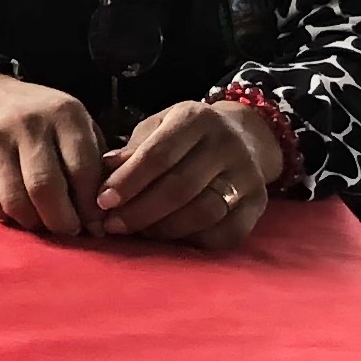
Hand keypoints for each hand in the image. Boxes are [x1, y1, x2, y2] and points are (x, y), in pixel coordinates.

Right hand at [0, 70, 104, 237]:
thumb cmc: (45, 120)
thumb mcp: (77, 125)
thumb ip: (95, 162)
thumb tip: (104, 215)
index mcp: (64, 114)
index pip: (82, 170)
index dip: (91, 205)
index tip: (95, 223)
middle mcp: (28, 123)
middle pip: (45, 188)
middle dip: (62, 221)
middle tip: (69, 230)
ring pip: (16, 201)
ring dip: (34, 222)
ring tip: (44, 221)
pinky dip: (8, 216)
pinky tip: (19, 210)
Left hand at [93, 98, 284, 248]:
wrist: (243, 137)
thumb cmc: (182, 138)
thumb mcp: (155, 130)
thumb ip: (130, 152)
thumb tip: (100, 177)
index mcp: (196, 119)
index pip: (159, 154)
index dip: (128, 181)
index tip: (102, 201)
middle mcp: (227, 144)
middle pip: (180, 188)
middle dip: (140, 211)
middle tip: (112, 225)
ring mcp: (248, 175)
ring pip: (203, 213)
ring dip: (163, 230)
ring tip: (137, 232)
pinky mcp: (260, 203)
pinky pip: (226, 233)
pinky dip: (194, 241)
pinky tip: (171, 239)